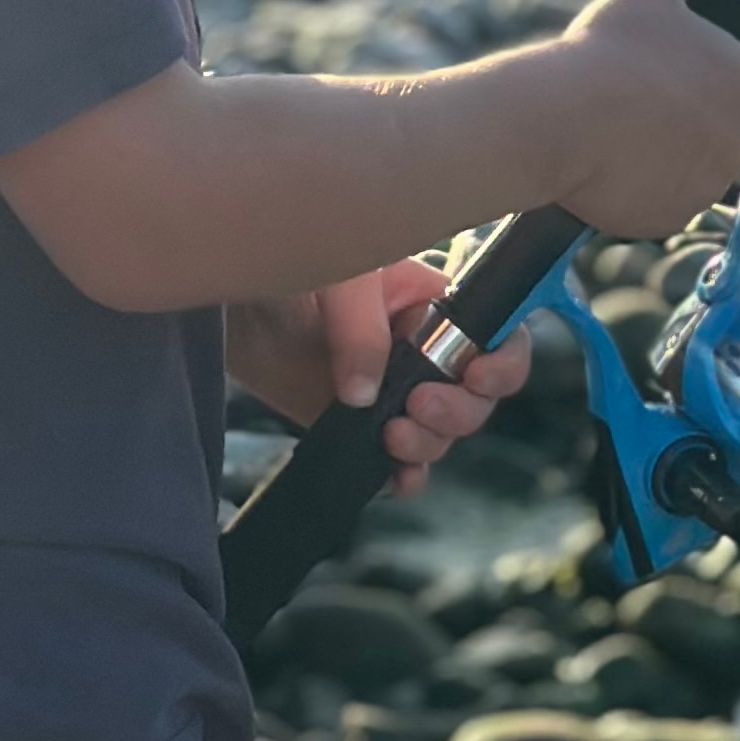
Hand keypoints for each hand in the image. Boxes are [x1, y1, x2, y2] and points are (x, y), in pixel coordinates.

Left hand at [226, 254, 530, 495]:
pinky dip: (403, 474)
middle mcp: (425, 350)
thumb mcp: (336, 277)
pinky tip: (392, 475)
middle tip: (414, 407)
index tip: (476, 378)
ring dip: (428, 444)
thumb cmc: (293, 265)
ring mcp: (393, 390)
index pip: (498, 334)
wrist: (235, 302)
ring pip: (441, 434)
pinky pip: (397, 461)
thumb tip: (366, 396)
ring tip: (390, 435)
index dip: (503, 363)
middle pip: (476, 398)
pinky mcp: (360, 423)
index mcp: (434, 303)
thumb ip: (359, 331)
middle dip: (457, 412)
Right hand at [541, 0, 739, 242]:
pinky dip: (644, 186)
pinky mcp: (673, 219)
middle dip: (700, 120)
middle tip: (651, 99)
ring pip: (697, 169)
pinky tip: (610, 159)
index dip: (729, 77)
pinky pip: (664, 201)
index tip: (695, 72)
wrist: (564, 118)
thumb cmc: (613, 48)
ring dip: (672, 153)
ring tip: (622, 126)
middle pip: (732, 131)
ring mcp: (711, 186)